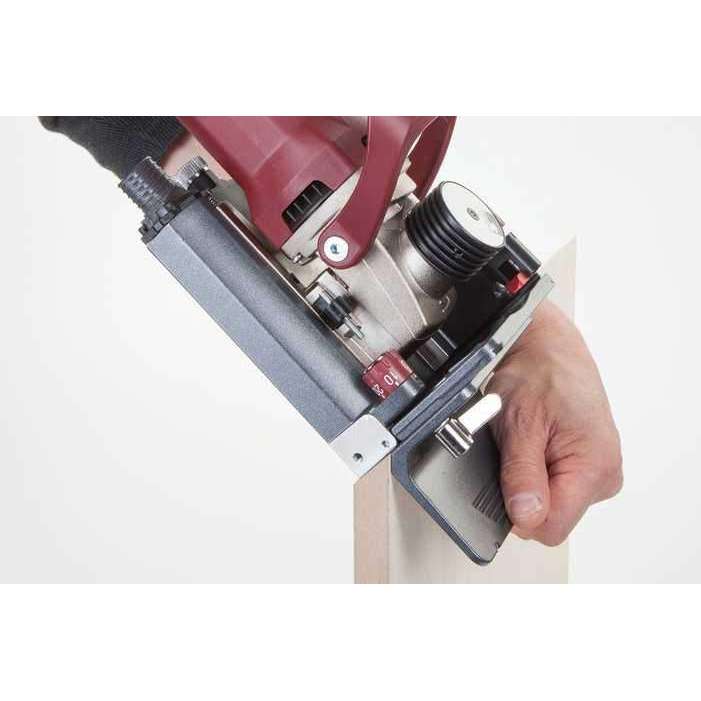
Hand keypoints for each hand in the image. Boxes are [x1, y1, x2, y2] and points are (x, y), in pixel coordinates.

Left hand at [489, 300, 621, 544]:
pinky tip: (533, 442)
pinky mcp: (588, 463)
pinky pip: (555, 484)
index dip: (519, 513)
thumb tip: (525, 518)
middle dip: (523, 491)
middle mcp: (605, 473)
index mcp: (595, 466)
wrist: (547, 346)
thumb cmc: (538, 373)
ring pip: (552, 502)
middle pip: (552, 517)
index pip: (552, 527)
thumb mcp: (519, 425)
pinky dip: (536, 468)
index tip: (502, 483)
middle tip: (514, 449)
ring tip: (525, 439)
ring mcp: (599, 470)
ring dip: (529, 478)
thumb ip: (522, 476)